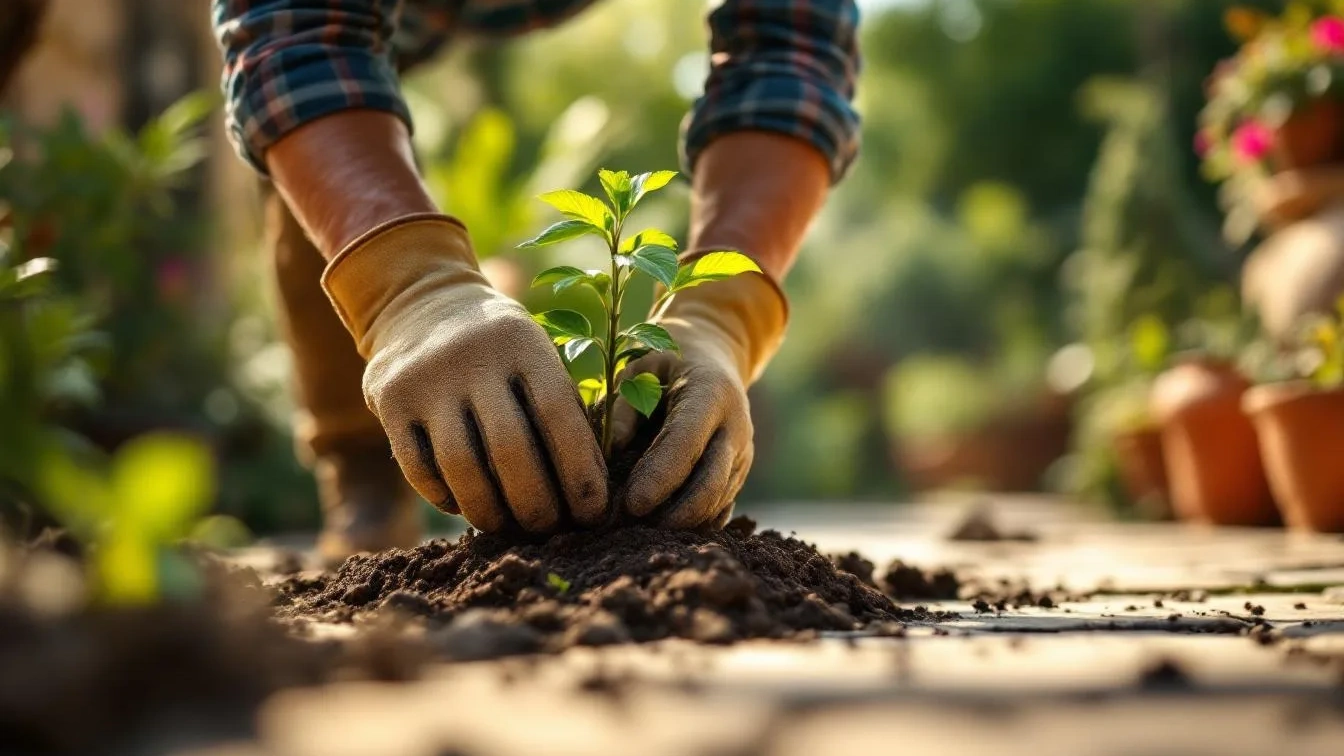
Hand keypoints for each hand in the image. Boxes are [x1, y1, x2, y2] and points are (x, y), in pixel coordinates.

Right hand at [322, 214, 607, 533]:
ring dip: (490, 511)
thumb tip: (591, 491)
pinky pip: (419, 468)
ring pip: (462, 466)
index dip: (579, 472)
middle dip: (536, 503)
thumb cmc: (501, 348)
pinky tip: (465, 507)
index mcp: (522, 343)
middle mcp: (472, 357)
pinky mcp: (389, 401)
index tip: (593, 513)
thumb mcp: (536, 355)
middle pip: (510, 449)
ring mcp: (426, 378)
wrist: (421, 303)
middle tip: (550, 530)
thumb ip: (562, 409)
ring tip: (509, 528)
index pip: (557, 415)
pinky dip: (446, 498)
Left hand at [608, 268, 786, 527]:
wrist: (714, 358)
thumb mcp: (639, 367)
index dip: (662, 477)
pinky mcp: (738, 475)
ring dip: (680, 525)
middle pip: (712, 484)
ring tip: (637, 535)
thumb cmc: (665, 362)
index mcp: (711, 393)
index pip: (687, 442)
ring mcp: (741, 455)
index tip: (632, 504)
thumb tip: (611, 450)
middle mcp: (735, 428)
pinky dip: (691, 526)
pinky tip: (658, 529)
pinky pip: (720, 511)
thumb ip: (624, 405)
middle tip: (631, 529)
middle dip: (675, 514)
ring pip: (717, 503)